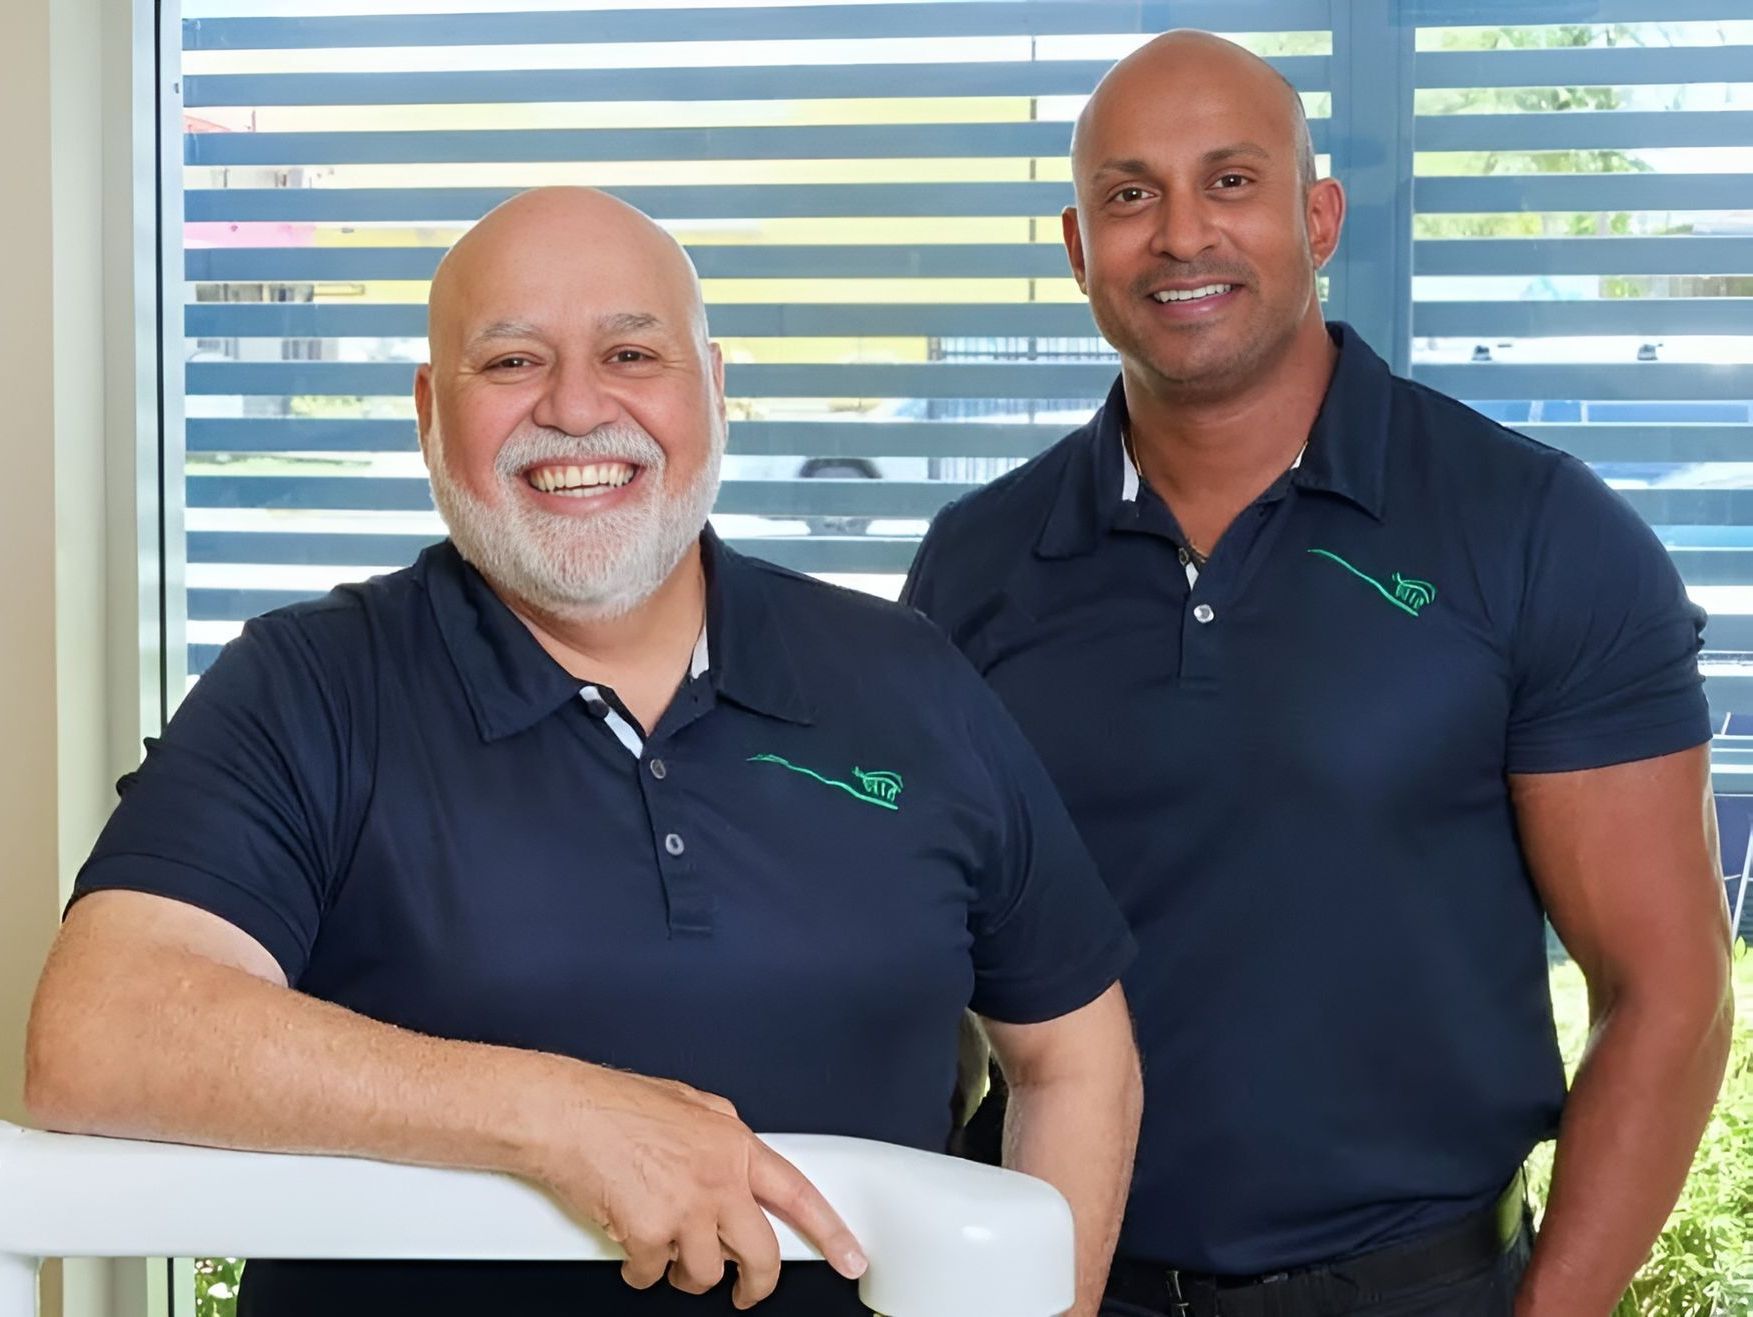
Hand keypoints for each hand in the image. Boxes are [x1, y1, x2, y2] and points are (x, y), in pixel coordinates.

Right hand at [531, 1066, 866, 1307]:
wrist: (564, 1114)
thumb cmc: (615, 1104)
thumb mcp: (688, 1103)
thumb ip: (721, 1132)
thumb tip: (734, 1152)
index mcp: (734, 1146)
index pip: (800, 1196)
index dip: (832, 1232)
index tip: (851, 1256)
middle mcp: (717, 1181)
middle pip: (760, 1255)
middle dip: (756, 1282)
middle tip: (747, 1289)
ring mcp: (684, 1211)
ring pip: (704, 1274)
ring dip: (685, 1271)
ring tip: (666, 1248)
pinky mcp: (646, 1236)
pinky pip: (651, 1275)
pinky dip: (638, 1268)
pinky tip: (629, 1242)